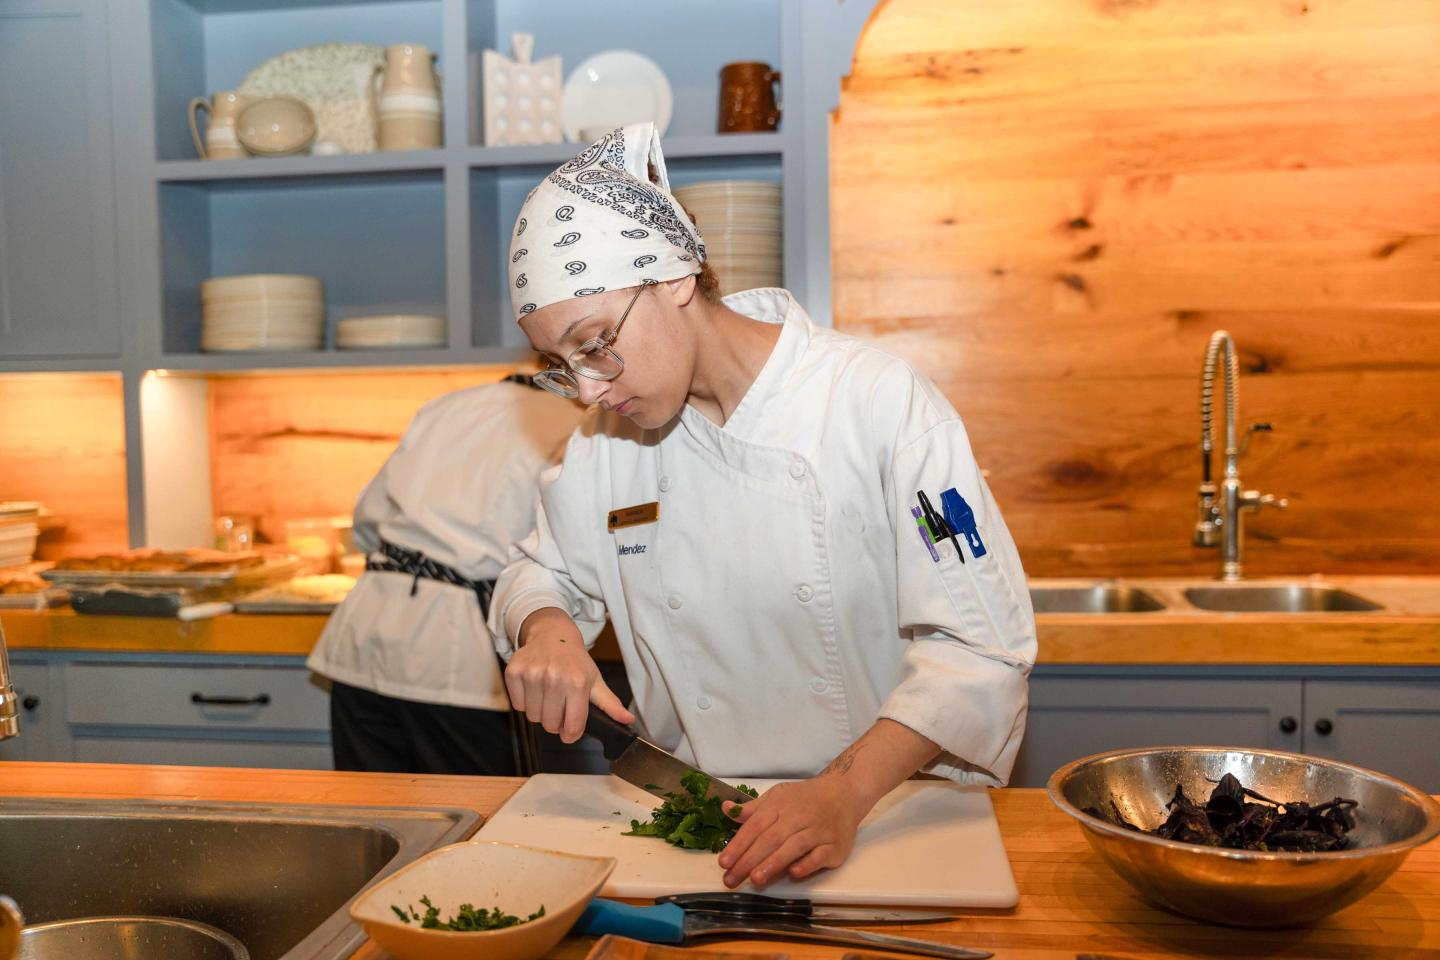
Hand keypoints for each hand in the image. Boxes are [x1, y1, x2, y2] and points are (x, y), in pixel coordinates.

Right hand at [506, 607, 633, 742]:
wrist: (553, 634)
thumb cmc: (575, 661)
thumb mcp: (595, 680)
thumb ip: (610, 704)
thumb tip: (628, 721)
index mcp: (577, 682)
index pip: (572, 726)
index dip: (571, 734)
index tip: (570, 731)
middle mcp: (554, 677)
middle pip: (550, 725)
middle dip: (555, 722)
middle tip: (559, 706)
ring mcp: (532, 674)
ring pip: (533, 717)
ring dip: (540, 712)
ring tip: (547, 695)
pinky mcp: (514, 672)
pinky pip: (518, 705)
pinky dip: (525, 702)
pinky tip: (534, 687)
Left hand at [716, 774, 864, 887]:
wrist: (844, 793)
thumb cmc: (805, 798)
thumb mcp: (777, 796)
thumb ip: (752, 809)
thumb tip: (725, 808)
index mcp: (780, 805)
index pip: (756, 826)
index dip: (739, 844)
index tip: (723, 862)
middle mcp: (798, 817)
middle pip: (770, 839)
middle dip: (749, 860)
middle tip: (731, 879)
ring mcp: (817, 831)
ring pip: (793, 847)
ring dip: (774, 863)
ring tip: (755, 879)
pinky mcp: (834, 845)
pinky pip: (819, 856)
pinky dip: (806, 864)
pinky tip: (792, 873)